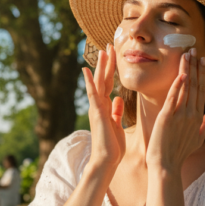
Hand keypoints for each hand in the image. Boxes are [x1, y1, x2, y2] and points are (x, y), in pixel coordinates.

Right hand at [82, 44, 125, 170]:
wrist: (107, 161)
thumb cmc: (112, 146)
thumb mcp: (117, 125)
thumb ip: (116, 111)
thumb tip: (118, 99)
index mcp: (105, 107)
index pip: (109, 84)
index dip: (111, 69)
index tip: (114, 55)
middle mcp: (99, 105)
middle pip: (103, 79)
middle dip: (106, 62)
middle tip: (108, 44)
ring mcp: (96, 108)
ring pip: (98, 82)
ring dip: (100, 66)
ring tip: (102, 50)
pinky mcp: (96, 113)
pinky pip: (93, 94)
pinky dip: (89, 82)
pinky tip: (86, 70)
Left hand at [146, 48, 204, 171]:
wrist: (167, 166)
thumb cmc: (179, 153)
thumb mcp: (198, 139)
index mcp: (198, 117)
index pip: (201, 91)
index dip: (202, 74)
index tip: (201, 60)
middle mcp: (191, 114)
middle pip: (196, 86)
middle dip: (195, 67)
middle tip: (194, 49)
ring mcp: (180, 115)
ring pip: (186, 88)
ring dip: (187, 70)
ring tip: (187, 54)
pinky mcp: (167, 118)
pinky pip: (174, 98)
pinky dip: (178, 86)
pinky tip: (182, 73)